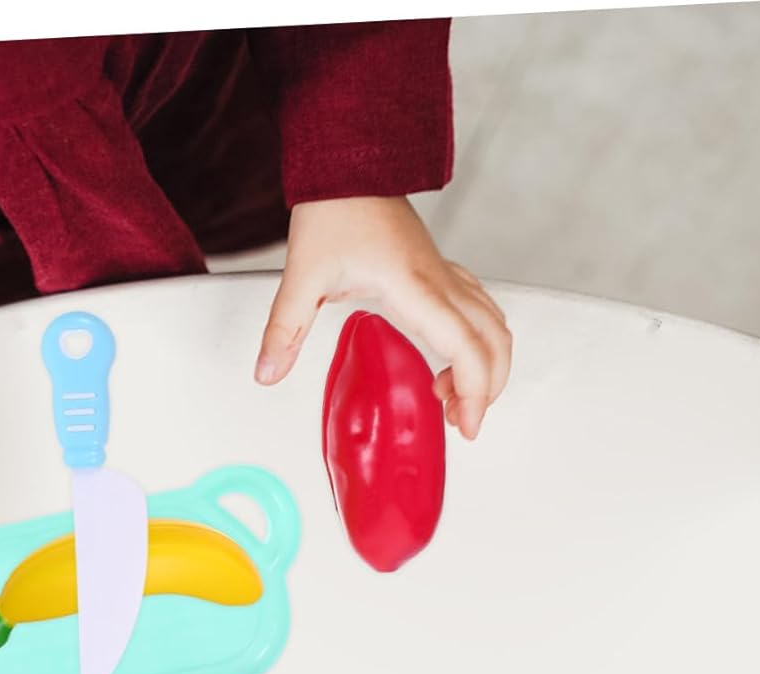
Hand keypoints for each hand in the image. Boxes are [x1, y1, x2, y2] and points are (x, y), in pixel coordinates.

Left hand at [255, 196, 511, 439]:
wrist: (351, 163)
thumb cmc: (335, 209)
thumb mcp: (302, 275)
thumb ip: (285, 329)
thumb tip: (266, 373)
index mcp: (414, 287)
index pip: (464, 347)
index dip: (474, 390)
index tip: (464, 424)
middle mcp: (439, 282)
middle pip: (493, 340)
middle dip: (489, 388)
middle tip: (463, 423)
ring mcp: (444, 275)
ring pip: (493, 323)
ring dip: (487, 365)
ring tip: (453, 397)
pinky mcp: (439, 271)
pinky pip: (478, 309)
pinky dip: (478, 341)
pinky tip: (450, 360)